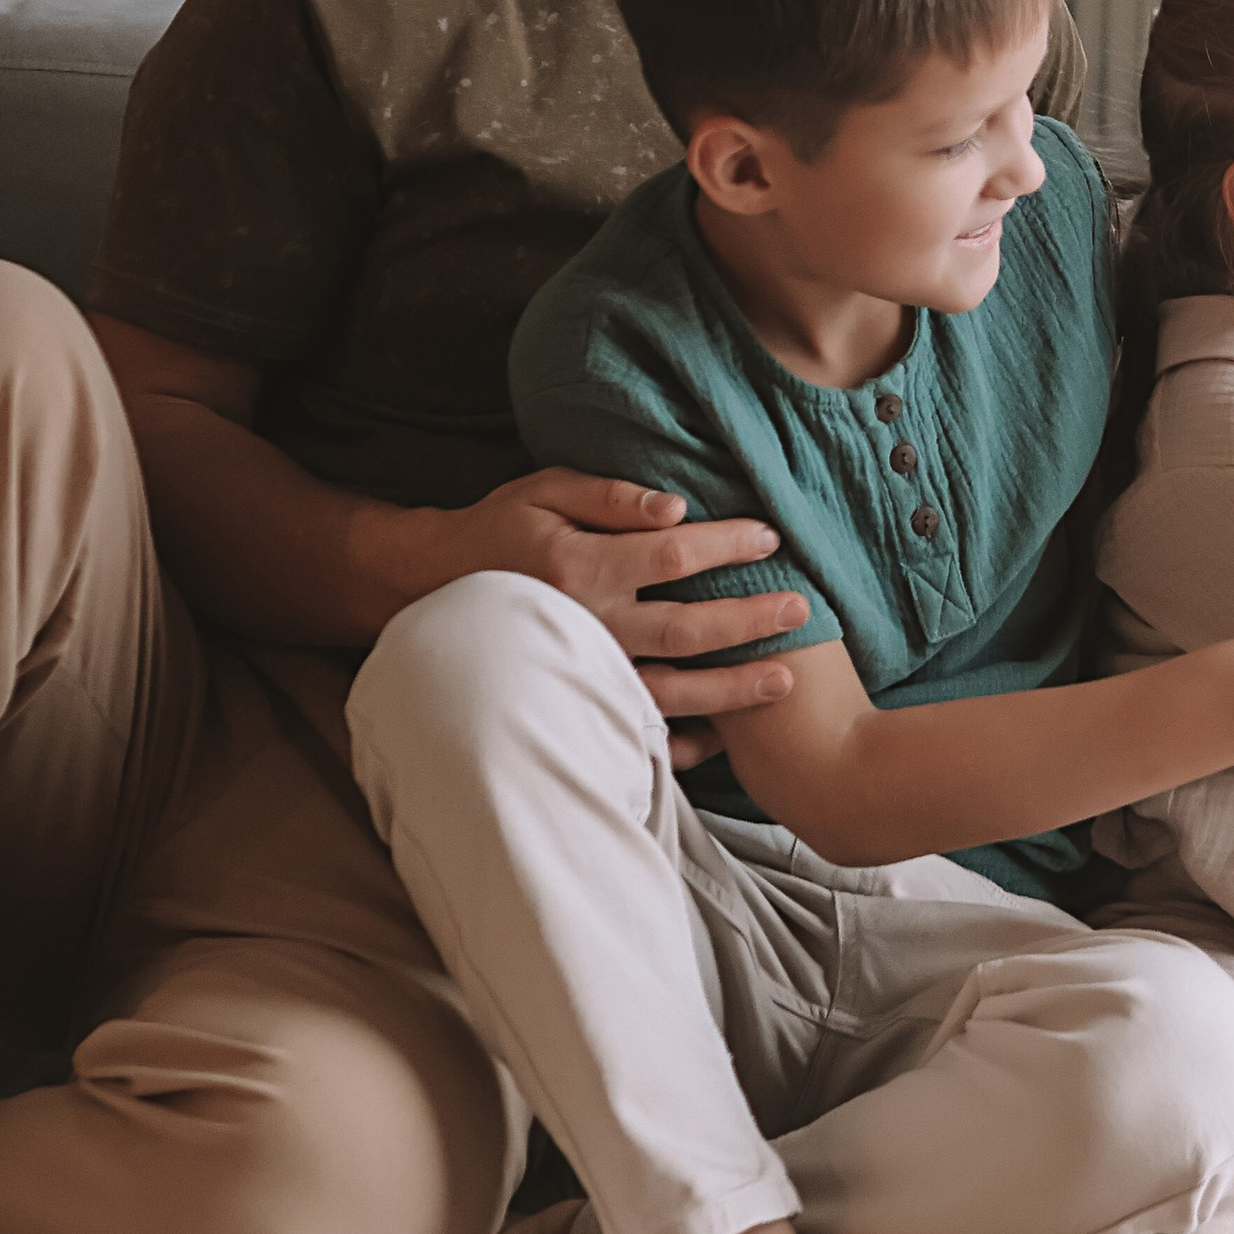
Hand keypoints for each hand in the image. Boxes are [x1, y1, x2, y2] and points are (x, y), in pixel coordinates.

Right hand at [429, 470, 808, 768]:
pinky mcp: (575, 704)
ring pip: (672, 691)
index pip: (675, 557)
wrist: (430, 588)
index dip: (728, 545)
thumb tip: (678, 508)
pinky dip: (677, 742)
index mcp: (584, 569)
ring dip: (732, 690)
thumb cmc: (498, 529)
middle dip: (750, 620)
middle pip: (688, 630)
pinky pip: (633, 732)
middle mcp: (589, 628)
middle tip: (803, 609)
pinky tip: (722, 739)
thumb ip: (611, 498)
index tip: (771, 535)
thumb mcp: (545, 491)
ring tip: (785, 681)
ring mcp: (583, 674)